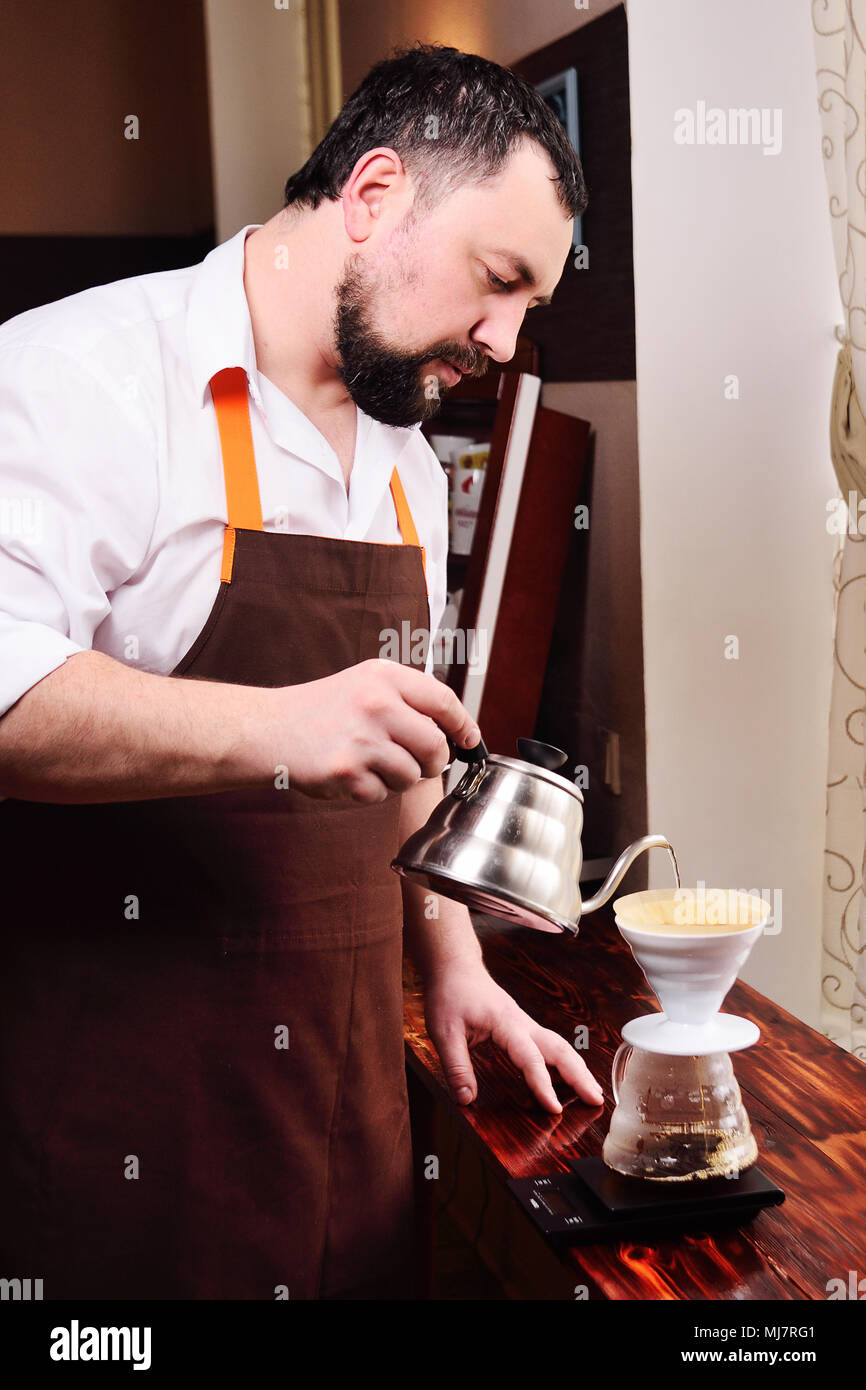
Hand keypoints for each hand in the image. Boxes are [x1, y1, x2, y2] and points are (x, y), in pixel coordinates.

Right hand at [262, 658, 478, 801]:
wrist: (270, 729)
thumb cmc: (323, 709)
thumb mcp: (365, 683)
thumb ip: (408, 699)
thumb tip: (455, 733)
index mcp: (384, 677)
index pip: (444, 701)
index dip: (464, 724)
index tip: (470, 740)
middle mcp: (376, 704)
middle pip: (436, 746)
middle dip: (434, 762)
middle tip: (420, 763)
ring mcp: (361, 739)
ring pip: (412, 776)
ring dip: (399, 778)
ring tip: (371, 763)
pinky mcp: (346, 772)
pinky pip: (382, 794)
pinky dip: (371, 791)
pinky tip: (350, 773)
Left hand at [423, 962, 603, 1113]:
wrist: (455, 967)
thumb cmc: (450, 995)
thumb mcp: (443, 1032)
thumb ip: (456, 1067)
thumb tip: (466, 1100)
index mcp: (505, 1023)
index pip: (530, 1058)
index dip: (543, 1085)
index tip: (555, 1109)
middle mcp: (522, 1023)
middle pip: (558, 1048)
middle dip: (579, 1075)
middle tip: (596, 1101)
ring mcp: (525, 1024)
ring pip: (559, 1045)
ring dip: (577, 1068)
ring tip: (593, 1092)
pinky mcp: (523, 1027)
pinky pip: (550, 1044)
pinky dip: (566, 1060)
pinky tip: (571, 1075)